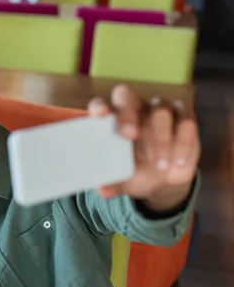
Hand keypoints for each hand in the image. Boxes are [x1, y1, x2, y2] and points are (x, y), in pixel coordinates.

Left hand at [88, 85, 199, 211]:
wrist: (163, 182)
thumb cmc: (134, 173)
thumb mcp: (122, 181)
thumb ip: (111, 184)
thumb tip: (103, 190)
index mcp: (111, 120)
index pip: (100, 103)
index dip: (99, 106)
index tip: (100, 115)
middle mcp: (133, 109)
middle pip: (127, 96)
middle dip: (127, 114)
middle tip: (129, 136)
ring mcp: (159, 111)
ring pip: (159, 110)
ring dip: (160, 139)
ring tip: (159, 167)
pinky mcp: (184, 119)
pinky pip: (186, 122)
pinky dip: (183, 144)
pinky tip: (178, 163)